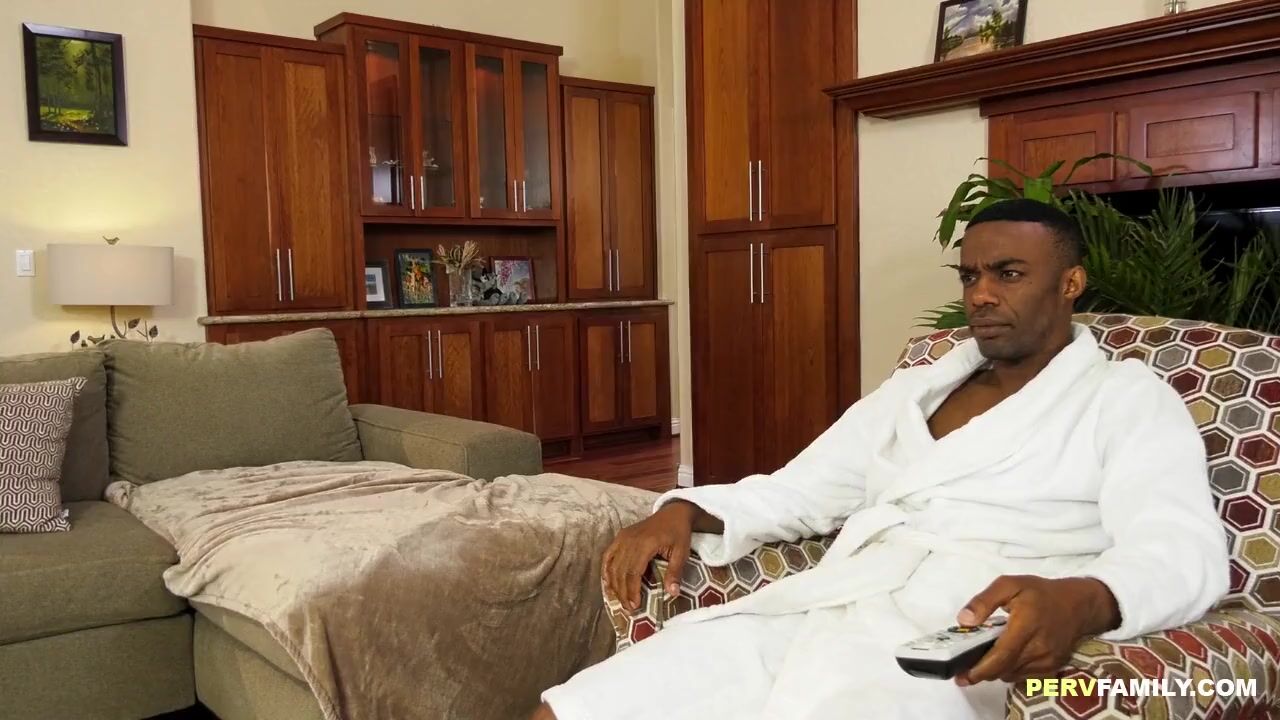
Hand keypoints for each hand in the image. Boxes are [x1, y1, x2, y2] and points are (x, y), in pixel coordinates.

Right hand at [602, 501, 698, 611]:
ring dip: (614, 585)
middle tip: (628, 609)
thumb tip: (672, 594)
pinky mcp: (620, 536)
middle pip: (620, 571)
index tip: (635, 606)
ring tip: (620, 601)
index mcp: (645, 543)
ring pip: (612, 565)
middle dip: (622, 592)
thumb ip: (675, 572)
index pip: (633, 572)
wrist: (673, 512)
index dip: (632, 590)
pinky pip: (608, 556)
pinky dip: (606, 571)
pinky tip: (608, 584)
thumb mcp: (682, 552)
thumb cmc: (678, 533)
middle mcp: (630, 540)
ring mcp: (623, 537)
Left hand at [954, 575, 1119, 686]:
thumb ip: (984, 601)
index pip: (1001, 656)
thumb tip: (963, 621)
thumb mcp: (1008, 585)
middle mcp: (1039, 648)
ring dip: (995, 670)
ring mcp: (1047, 661)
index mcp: (1026, 626)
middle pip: (1004, 669)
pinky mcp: (1052, 668)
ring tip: (983, 658)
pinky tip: (1004, 657)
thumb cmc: (1039, 593)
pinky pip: (1023, 676)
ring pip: (1012, 675)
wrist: (1076, 605)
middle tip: (963, 669)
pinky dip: (1010, 670)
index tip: (961, 674)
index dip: (980, 668)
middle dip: (982, 672)